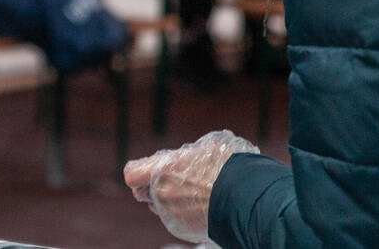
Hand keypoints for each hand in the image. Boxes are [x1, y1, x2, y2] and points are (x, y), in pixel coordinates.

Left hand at [123, 130, 259, 244]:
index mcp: (164, 169)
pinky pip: (172, 219)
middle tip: (174, 182)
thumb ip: (184, 156)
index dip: (138, 173)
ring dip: (168, 201)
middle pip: (142, 193)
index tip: (145, 172)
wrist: (246, 197)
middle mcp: (162, 192)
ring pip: (158, 207)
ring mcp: (171, 212)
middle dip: (153, 188)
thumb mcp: (205, 149)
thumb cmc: (228, 168)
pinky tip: (200, 206)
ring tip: (193, 194)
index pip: (132, 175)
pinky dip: (181, 214)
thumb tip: (186, 155)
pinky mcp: (181, 227)